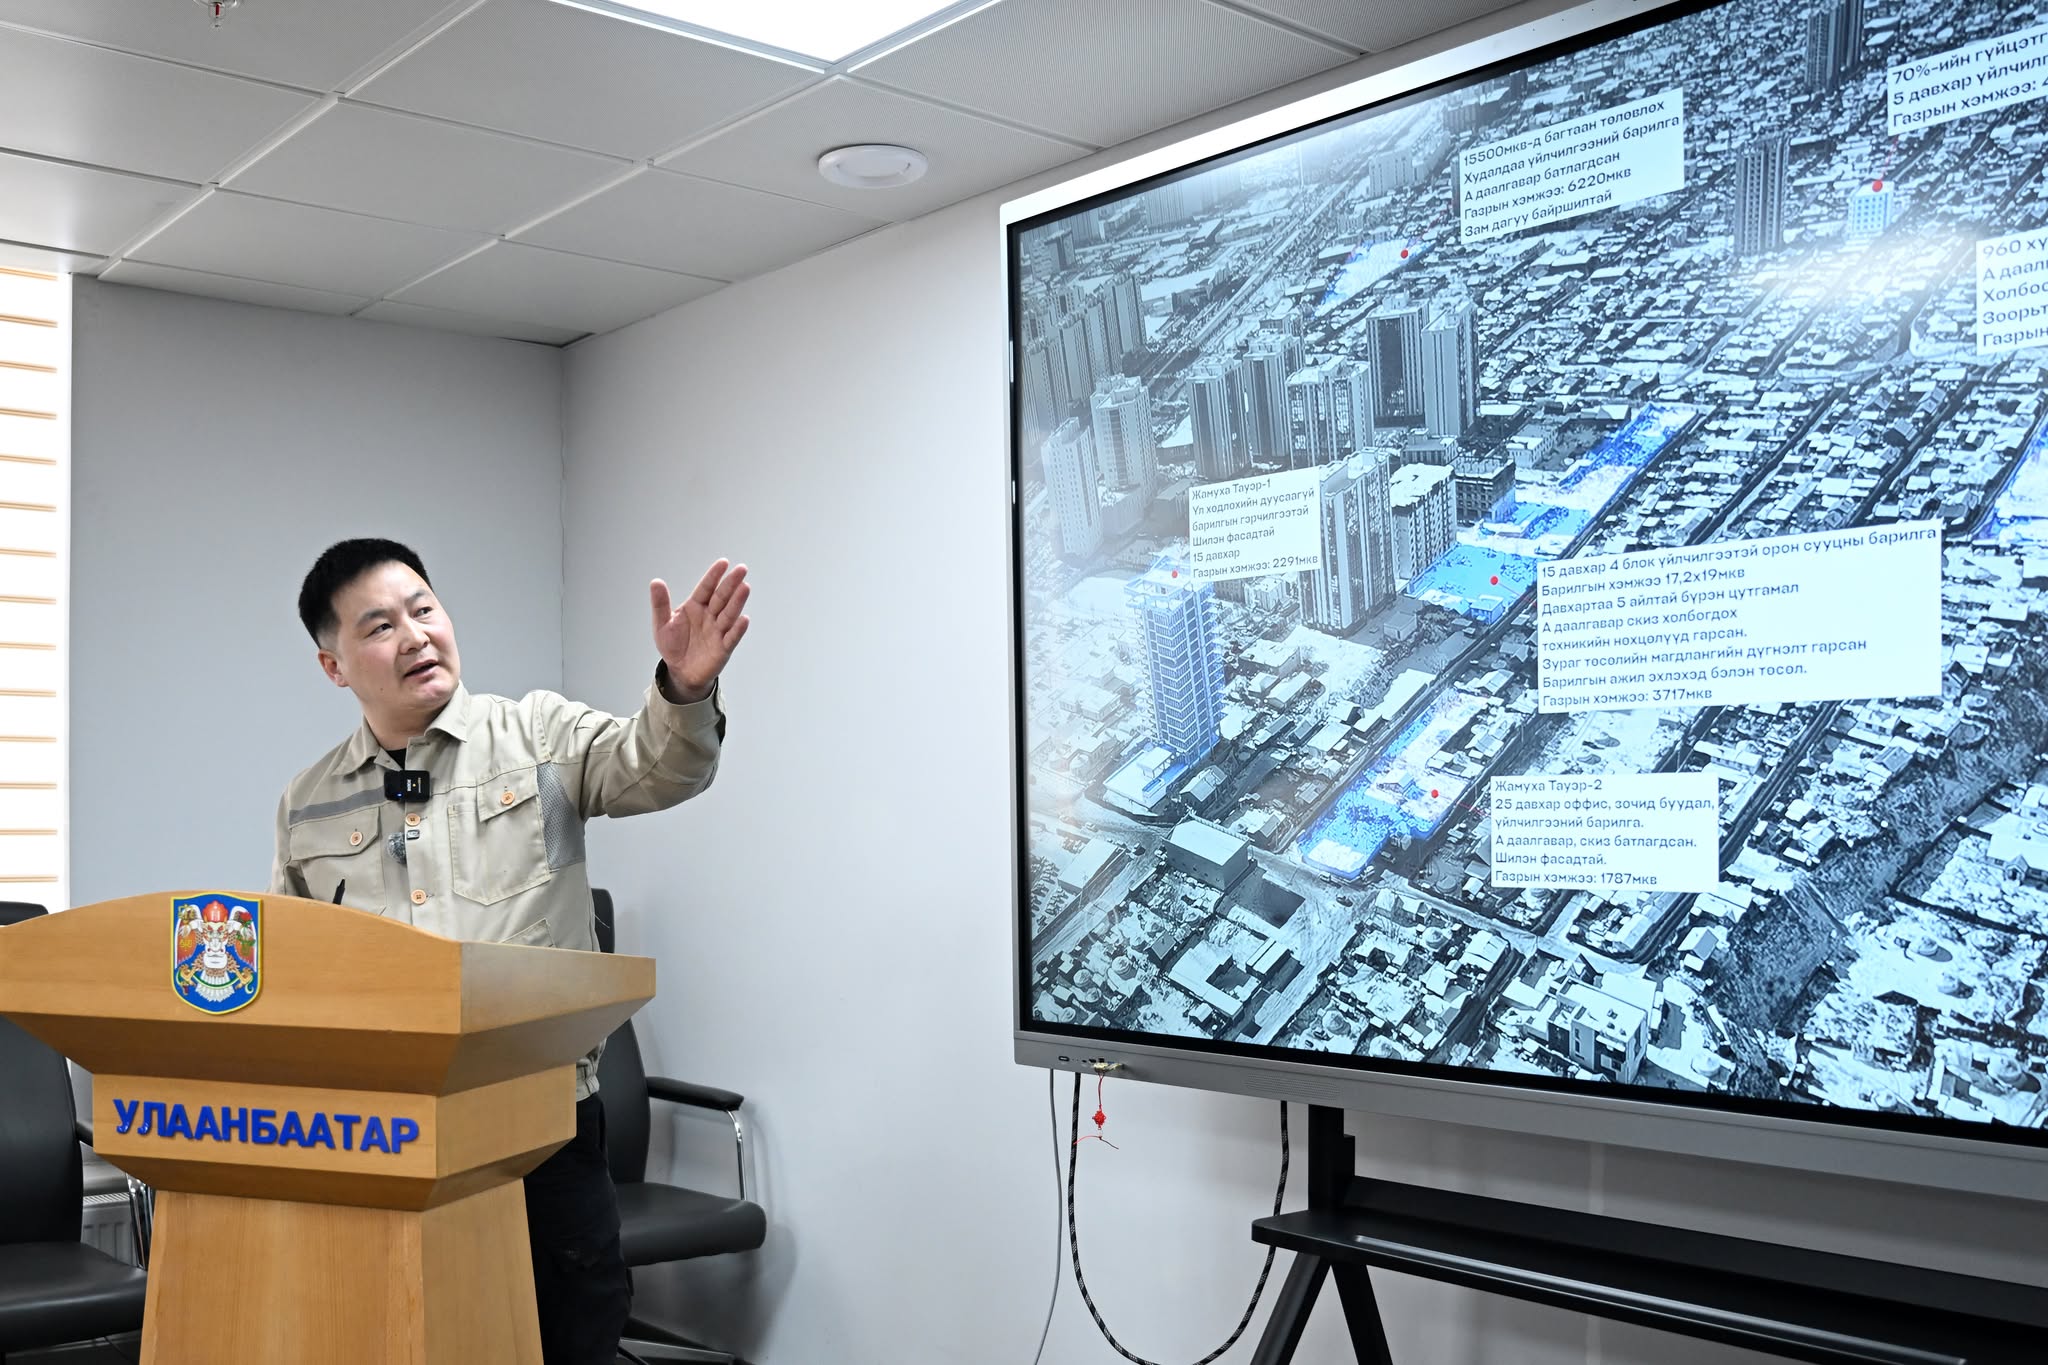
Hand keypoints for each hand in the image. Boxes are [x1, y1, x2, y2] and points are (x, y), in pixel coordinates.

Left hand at [651, 560, 749, 700]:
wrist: (680, 671)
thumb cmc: (673, 646)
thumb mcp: (662, 623)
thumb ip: (660, 603)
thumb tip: (656, 582)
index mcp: (695, 607)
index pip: (706, 588)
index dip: (714, 576)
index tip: (723, 563)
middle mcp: (709, 616)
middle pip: (721, 597)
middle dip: (731, 583)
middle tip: (741, 569)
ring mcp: (718, 631)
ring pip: (729, 614)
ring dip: (737, 601)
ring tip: (745, 587)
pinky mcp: (723, 648)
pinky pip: (731, 637)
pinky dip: (738, 629)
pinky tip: (744, 619)